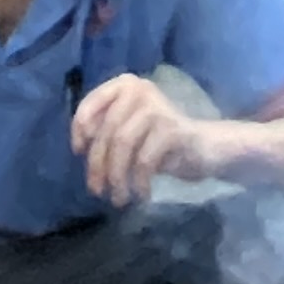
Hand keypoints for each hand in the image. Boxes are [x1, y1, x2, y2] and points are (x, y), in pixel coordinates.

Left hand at [72, 74, 205, 203]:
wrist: (203, 148)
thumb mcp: (126, 131)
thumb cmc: (158, 141)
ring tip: (119, 198)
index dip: (79, 130)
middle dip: (98, 165)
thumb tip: (81, 149)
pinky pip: (144, 159)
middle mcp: (140, 90)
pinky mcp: (172, 128)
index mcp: (125, 85)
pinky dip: (139, 182)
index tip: (79, 153)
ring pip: (122, 144)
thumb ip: (104, 131)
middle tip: (98, 191)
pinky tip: (142, 195)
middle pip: (107, 130)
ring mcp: (157, 107)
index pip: (91, 103)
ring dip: (117, 176)